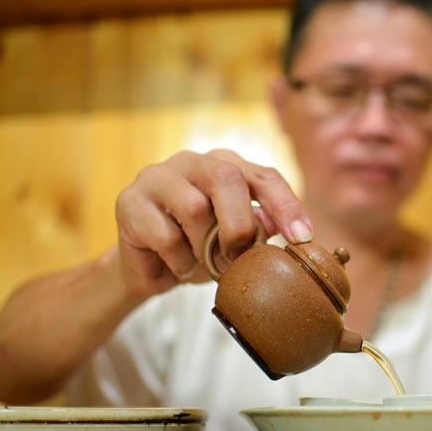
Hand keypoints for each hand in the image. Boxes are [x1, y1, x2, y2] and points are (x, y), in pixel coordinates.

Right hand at [114, 149, 313, 296]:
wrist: (149, 269)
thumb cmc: (198, 248)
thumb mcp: (235, 242)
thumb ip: (260, 229)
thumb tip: (293, 231)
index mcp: (224, 166)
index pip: (263, 175)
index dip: (286, 205)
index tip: (302, 237)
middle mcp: (192, 162)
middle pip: (226, 177)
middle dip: (240, 223)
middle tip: (239, 256)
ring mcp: (157, 176)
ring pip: (194, 207)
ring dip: (204, 248)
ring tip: (201, 263)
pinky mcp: (129, 201)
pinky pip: (165, 235)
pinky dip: (178, 261)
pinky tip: (177, 265)